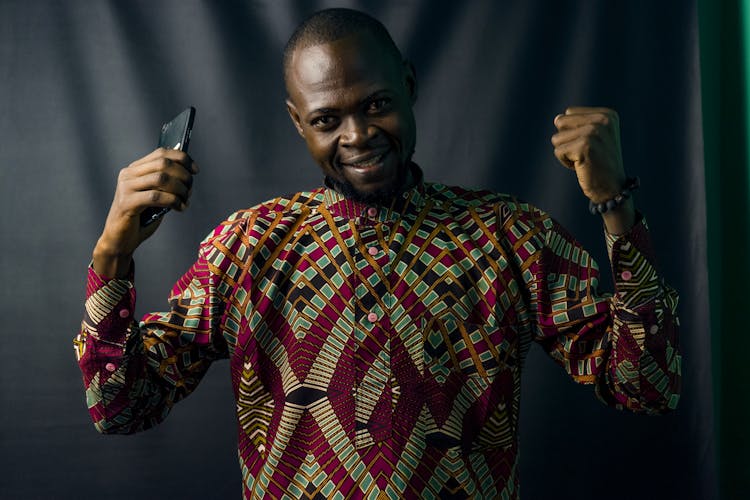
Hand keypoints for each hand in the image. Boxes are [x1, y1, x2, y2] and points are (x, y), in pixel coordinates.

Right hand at [93, 148, 198, 277]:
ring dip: (180, 189)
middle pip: (163, 164)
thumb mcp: (156, 196)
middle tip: (190, 190)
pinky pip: (156, 197)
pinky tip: (179, 208)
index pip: (161, 153)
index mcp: (135, 169)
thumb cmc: (141, 218)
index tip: (195, 170)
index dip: (182, 158)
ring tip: (185, 200)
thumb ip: (167, 184)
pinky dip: (173, 201)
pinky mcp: (126, 203)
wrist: (120, 239)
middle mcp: (128, 174)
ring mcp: (125, 188)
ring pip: (161, 178)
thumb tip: (189, 177)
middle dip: (183, 176)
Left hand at [551, 107, 634, 233]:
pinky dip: (565, 162)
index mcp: (606, 114)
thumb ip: (576, 124)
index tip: (590, 145)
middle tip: (585, 153)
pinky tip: (582, 166)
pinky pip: (558, 151)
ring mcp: (594, 132)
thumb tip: (556, 118)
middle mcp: (602, 120)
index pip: (569, 113)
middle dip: (566, 140)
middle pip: (560, 122)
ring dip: (566, 153)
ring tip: (584, 159)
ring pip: (556, 138)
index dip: (572, 131)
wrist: (613, 188)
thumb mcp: (593, 137)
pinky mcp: (584, 146)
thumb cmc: (599, 163)